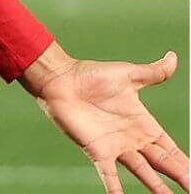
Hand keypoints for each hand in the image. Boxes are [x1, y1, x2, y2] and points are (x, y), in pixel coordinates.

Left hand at [21, 41, 188, 192]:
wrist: (61, 79)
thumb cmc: (92, 75)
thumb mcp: (129, 75)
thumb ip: (153, 72)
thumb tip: (173, 57)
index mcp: (144, 124)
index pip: (171, 148)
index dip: (185, 162)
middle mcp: (133, 139)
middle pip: (163, 164)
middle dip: (179, 177)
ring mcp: (115, 146)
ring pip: (143, 173)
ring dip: (156, 188)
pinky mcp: (96, 150)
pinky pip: (108, 174)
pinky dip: (114, 188)